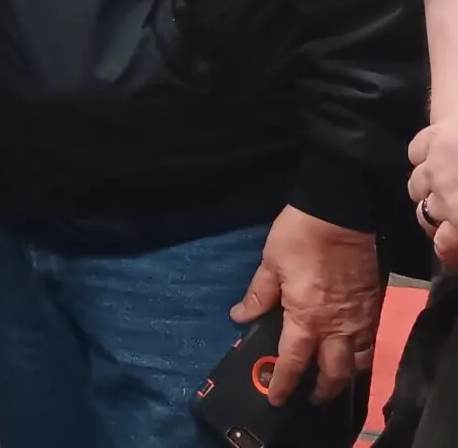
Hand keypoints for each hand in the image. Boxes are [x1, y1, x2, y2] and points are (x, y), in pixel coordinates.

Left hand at [230, 206, 380, 406]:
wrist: (339, 214)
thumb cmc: (298, 237)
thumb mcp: (269, 264)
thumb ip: (258, 295)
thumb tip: (240, 316)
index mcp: (307, 318)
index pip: (294, 361)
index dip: (285, 383)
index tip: (276, 399)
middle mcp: (337, 327)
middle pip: (334, 373)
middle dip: (321, 390)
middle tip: (307, 395)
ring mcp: (359, 319)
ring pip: (357, 362)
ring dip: (343, 375)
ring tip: (329, 377)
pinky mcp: (372, 306)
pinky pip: (369, 342)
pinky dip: (359, 354)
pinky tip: (347, 350)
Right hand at [409, 122, 457, 265]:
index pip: (443, 244)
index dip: (450, 251)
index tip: (456, 250)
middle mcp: (441, 195)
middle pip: (425, 216)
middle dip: (438, 221)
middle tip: (454, 219)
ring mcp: (431, 165)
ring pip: (416, 185)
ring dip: (428, 190)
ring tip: (444, 188)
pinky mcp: (428, 138)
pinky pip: (415, 154)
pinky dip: (423, 159)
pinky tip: (437, 159)